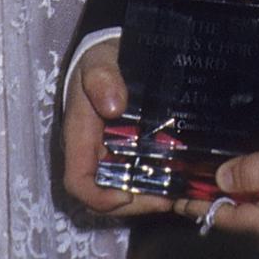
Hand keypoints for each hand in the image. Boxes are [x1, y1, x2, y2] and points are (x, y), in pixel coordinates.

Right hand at [62, 41, 163, 217]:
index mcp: (78, 138)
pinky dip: (157, 185)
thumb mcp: (98, 62)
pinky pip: (139, 178)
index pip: (78, 181)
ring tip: (178, 194)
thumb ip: (101, 79)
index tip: (126, 194)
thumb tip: (113, 106)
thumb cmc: (99, 61)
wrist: (111, 55)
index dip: (99, 197)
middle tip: (166, 198)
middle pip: (105, 196)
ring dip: (149, 198)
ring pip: (125, 192)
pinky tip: (179, 182)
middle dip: (135, 203)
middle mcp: (92, 155)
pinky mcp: (128, 154)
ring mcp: (110, 157)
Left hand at [183, 119, 258, 241]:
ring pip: (245, 227)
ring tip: (196, 194)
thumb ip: (255, 169)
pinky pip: (258, 220)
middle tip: (179, 196)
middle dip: (207, 212)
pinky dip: (239, 208)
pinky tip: (228, 194)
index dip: (203, 209)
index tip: (178, 199)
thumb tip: (221, 179)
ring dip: (221, 211)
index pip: (232, 221)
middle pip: (236, 229)